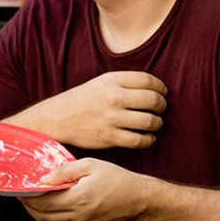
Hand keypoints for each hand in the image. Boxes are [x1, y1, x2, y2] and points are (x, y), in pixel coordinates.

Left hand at [20, 158, 151, 220]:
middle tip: (23, 192)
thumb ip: (64, 171)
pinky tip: (54, 201)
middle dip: (28, 204)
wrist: (140, 200)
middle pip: (41, 215)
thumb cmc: (117, 179)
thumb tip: (42, 179)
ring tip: (35, 196)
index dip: (26, 196)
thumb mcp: (90, 165)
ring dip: (39, 210)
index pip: (41, 202)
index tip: (19, 187)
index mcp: (77, 199)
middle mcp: (77, 217)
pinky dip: (53, 213)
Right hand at [28, 72, 167, 149]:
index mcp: (112, 80)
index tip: (162, 92)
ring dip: (157, 123)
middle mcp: (113, 97)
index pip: (148, 80)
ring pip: (149, 121)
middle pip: (153, 100)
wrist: (57, 118)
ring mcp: (112, 118)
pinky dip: (149, 139)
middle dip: (162, 105)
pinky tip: (148, 137)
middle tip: (161, 108)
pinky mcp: (110, 137)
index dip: (160, 87)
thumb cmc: (81, 100)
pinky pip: (139, 140)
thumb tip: (153, 88)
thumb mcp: (100, 82)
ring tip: (155, 123)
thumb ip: (124, 82)